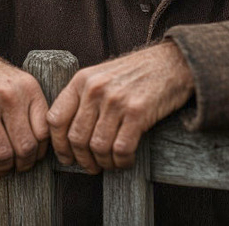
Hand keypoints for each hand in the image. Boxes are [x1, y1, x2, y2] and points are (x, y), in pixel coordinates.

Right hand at [0, 41, 49, 175]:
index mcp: (28, 88)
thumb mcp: (18, 83)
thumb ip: (32, 109)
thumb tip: (42, 148)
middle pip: (25, 147)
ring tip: (0, 168)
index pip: (44, 133)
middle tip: (17, 168)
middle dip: (22, 166)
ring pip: (2, 154)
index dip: (40, 153)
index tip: (33, 158)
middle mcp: (9, 95)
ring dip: (1, 169)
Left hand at [46, 40, 192, 173]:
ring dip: (104, 163)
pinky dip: (122, 162)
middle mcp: (95, 89)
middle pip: (76, 138)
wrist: (172, 61)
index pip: (56, 119)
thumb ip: (83, 98)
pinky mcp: (137, 112)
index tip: (67, 157)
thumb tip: (68, 136)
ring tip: (111, 164)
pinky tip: (127, 161)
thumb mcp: (101, 76)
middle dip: (83, 159)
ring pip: (98, 147)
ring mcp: (116, 100)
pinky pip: (121, 149)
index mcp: (82, 80)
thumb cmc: (136, 73)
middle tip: (92, 167)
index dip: (59, 145)